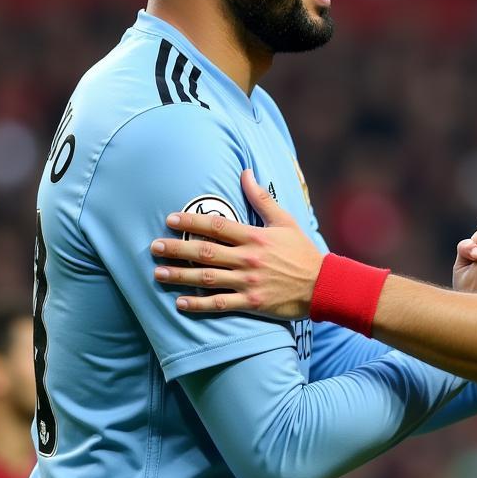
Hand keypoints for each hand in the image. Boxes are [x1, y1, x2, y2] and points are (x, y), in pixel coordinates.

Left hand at [150, 169, 323, 318]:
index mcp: (255, 237)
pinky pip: (220, 304)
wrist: (323, 285)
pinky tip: (180, 303)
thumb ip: (262, 199)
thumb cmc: (302, 251)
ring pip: (207, 278)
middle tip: (153, 247)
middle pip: (205, 252)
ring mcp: (249, 282)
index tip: (170, 219)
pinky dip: (199, 304)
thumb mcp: (286, 220)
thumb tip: (245, 173)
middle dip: (176, 248)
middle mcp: (248, 259)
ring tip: (158, 273)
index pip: (217, 226)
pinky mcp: (252, 303)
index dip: (191, 221)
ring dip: (180, 276)